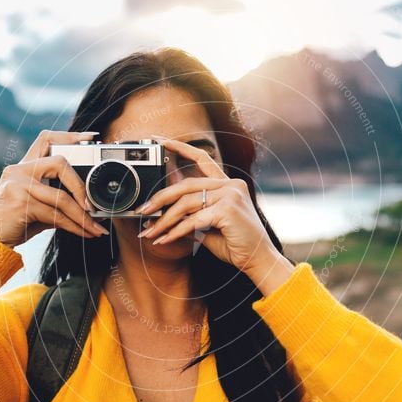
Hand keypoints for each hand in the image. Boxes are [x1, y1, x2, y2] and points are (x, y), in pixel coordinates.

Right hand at [0, 130, 109, 247]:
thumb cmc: (13, 223)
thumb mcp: (37, 206)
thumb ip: (57, 200)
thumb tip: (90, 208)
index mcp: (24, 167)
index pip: (46, 139)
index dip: (70, 136)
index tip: (91, 136)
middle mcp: (19, 170)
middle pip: (59, 162)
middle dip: (80, 186)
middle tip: (93, 206)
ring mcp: (18, 185)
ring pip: (61, 197)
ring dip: (82, 216)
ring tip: (96, 228)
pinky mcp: (21, 203)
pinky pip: (56, 215)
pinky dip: (75, 226)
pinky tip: (85, 233)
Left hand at [134, 137, 283, 277]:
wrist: (258, 260)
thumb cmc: (236, 244)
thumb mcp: (208, 225)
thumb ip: (192, 214)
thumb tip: (164, 212)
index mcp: (227, 184)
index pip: (202, 159)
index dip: (180, 148)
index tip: (160, 140)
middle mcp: (230, 185)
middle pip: (186, 185)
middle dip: (160, 198)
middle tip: (142, 210)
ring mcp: (231, 195)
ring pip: (186, 203)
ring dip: (164, 220)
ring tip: (150, 233)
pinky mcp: (228, 210)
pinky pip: (193, 220)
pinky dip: (176, 231)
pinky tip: (165, 240)